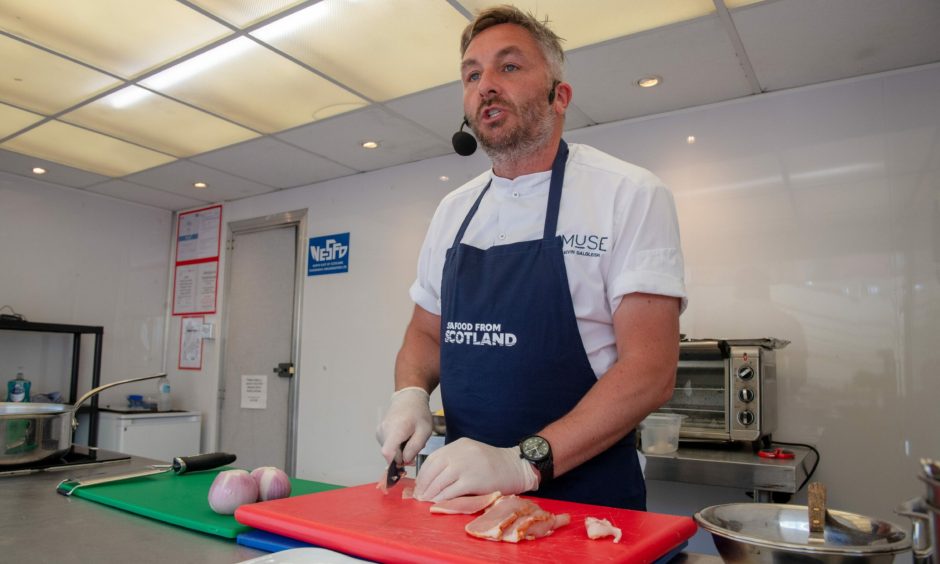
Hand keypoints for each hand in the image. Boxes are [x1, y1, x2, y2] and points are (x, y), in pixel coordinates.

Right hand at [376, 387, 431, 463]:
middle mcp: (383, 431)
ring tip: (410, 438)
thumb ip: (414, 447)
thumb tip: (405, 460)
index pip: (388, 453)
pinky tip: (403, 436)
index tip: (408, 459)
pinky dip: (396, 445)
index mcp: (395, 429)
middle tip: (414, 446)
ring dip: (400, 450)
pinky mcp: (379, 432)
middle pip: (389, 454)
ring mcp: (379, 431)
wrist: (409, 398)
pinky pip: (387, 445)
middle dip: (402, 455)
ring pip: (389, 451)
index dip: (397, 462)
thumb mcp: (424, 431)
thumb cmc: (419, 413)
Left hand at [413, 437, 538, 501]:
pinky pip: (451, 490)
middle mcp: (461, 453)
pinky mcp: (473, 480)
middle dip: (424, 484)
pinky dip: (442, 498)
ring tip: (426, 500)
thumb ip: (455, 460)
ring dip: (430, 493)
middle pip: (434, 469)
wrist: (516, 467)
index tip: (419, 484)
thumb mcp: (472, 453)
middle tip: (418, 495)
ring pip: (440, 481)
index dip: (423, 473)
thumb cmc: (494, 464)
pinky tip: (438, 502)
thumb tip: (434, 478)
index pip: (433, 458)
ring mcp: (466, 466)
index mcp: (459, 445)